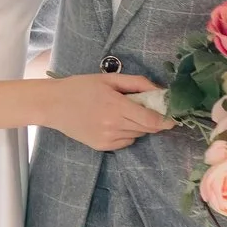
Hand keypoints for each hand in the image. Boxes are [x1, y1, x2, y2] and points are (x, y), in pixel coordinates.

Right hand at [41, 73, 176, 152]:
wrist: (52, 105)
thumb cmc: (80, 87)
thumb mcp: (108, 79)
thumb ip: (137, 83)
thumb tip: (161, 92)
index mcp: (116, 106)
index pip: (152, 120)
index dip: (167, 120)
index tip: (174, 116)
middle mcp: (114, 125)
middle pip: (148, 129)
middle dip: (153, 120)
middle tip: (145, 108)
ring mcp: (108, 138)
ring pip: (137, 135)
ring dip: (138, 125)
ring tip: (122, 112)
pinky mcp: (102, 146)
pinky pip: (126, 142)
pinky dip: (127, 133)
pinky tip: (113, 122)